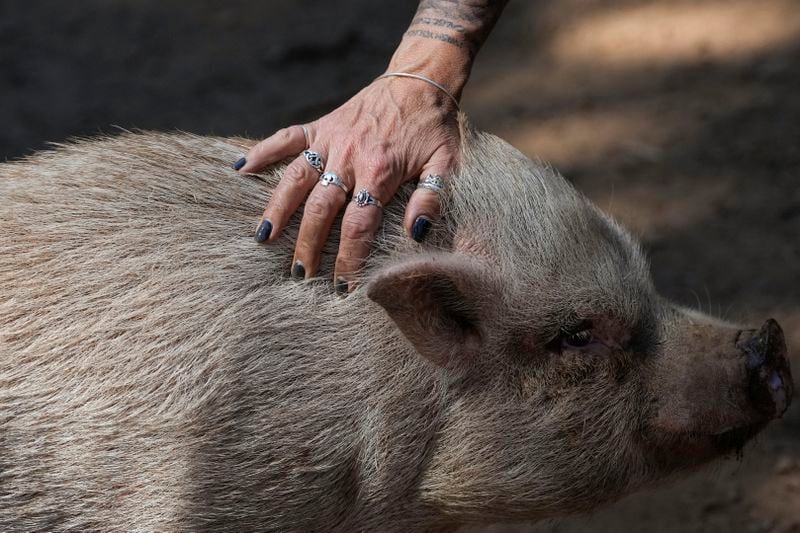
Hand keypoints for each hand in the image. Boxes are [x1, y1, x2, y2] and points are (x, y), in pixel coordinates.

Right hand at [236, 76, 458, 293]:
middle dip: (308, 245)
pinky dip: (263, 152)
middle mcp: (350, 157)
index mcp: (381, 171)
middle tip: (300, 274)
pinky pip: (286, 138)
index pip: (358, 225)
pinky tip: (241, 170)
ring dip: (278, 210)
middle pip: (321, 209)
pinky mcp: (321, 126)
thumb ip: (432, 198)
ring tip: (262, 239)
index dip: (349, 258)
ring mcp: (331, 140)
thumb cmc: (434, 129)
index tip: (343, 285)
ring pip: (296, 179)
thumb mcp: (446, 164)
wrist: (420, 81)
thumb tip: (417, 233)